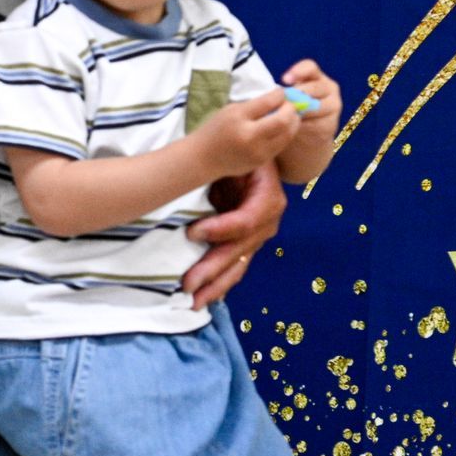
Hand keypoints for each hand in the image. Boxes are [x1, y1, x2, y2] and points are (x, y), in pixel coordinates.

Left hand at [182, 160, 285, 308]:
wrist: (256, 157)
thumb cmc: (242, 153)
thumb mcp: (238, 156)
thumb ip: (224, 167)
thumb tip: (194, 173)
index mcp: (268, 198)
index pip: (246, 221)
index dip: (220, 229)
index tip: (191, 232)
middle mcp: (267, 222)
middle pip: (240, 250)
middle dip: (213, 269)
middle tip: (187, 284)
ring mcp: (259, 237)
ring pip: (238, 265)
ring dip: (216, 285)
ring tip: (193, 303)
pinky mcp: (248, 245)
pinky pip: (235, 267)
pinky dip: (221, 283)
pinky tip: (206, 298)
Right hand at [198, 92, 299, 175]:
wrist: (203, 158)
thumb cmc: (215, 129)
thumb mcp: (230, 110)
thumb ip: (254, 105)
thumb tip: (278, 98)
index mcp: (238, 118)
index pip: (268, 102)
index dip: (279, 95)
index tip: (280, 92)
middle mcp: (250, 136)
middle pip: (283, 121)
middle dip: (291, 109)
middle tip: (289, 104)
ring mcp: (257, 152)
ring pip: (287, 135)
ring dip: (292, 122)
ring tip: (289, 115)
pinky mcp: (262, 161)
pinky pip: (281, 145)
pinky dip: (285, 134)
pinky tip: (281, 128)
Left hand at [283, 58, 341, 141]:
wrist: (306, 135)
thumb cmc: (292, 109)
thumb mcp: (288, 97)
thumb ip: (286, 93)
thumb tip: (276, 94)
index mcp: (316, 76)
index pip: (309, 67)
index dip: (298, 71)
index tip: (284, 80)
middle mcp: (329, 88)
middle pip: (313, 87)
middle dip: (296, 95)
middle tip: (282, 103)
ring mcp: (333, 105)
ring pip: (314, 107)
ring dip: (298, 112)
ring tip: (284, 117)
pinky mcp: (331, 123)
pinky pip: (315, 124)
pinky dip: (302, 126)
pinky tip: (293, 128)